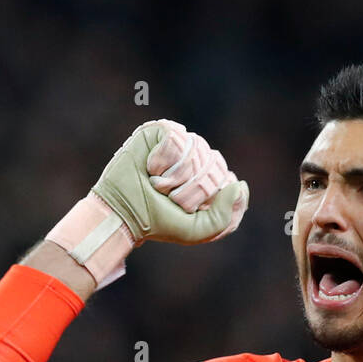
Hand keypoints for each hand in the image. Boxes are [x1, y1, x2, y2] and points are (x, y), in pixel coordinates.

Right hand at [92, 118, 248, 245]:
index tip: (188, 209)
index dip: (210, 198)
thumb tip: (239, 184)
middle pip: (213, 166)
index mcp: (208, 178)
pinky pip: (177, 141)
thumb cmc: (158, 222)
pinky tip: (150, 167)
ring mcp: (180, 142)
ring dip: (175, 177)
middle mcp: (197, 157)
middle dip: (191, 191)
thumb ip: (227, 216)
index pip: (226, 179)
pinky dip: (163, 160)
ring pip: (196, 153)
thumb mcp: (198, 231)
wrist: (123, 214)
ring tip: (157, 184)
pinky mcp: (162, 130)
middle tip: (169, 198)